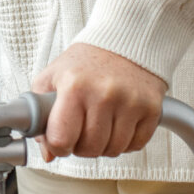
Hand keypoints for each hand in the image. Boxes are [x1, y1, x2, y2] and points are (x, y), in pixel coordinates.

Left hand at [30, 43, 165, 161]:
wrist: (125, 40)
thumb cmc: (86, 61)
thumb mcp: (53, 77)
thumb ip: (41, 114)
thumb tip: (48, 153)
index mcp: (73, 86)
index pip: (61, 139)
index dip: (58, 146)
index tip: (61, 140)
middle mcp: (103, 94)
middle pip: (89, 149)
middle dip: (82, 146)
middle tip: (82, 129)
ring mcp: (130, 102)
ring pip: (113, 150)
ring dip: (105, 144)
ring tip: (101, 123)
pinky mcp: (151, 108)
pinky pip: (136, 145)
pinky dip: (126, 141)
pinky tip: (119, 122)